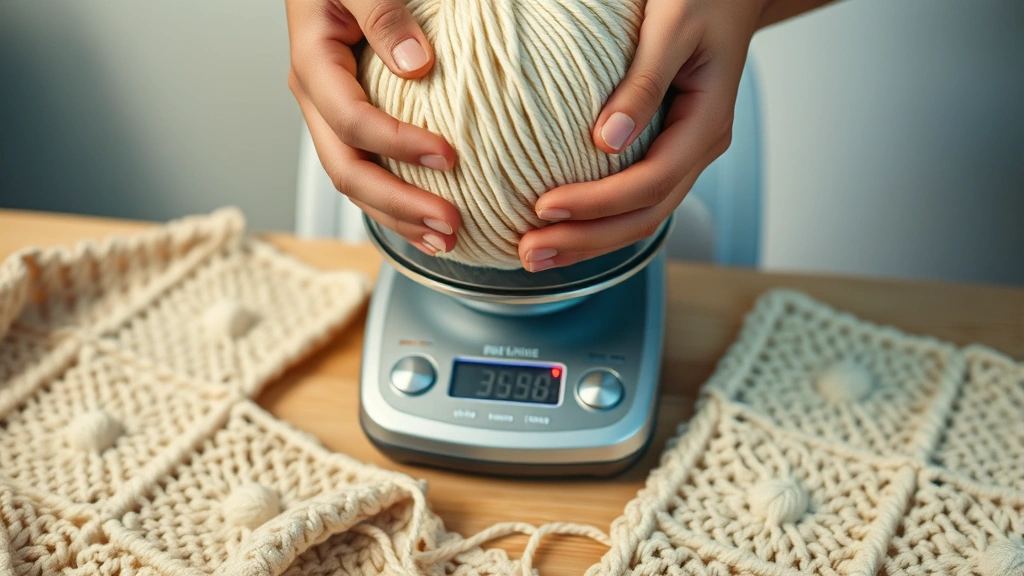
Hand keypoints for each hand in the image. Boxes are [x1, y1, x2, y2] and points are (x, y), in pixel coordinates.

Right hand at [286, 0, 460, 255]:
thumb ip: (383, 13)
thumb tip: (416, 64)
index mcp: (313, 64)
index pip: (352, 121)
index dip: (398, 145)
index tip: (449, 156)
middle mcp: (318, 100)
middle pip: (348, 171)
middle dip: (399, 206)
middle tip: (449, 224)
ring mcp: (333, 119)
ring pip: (357, 185)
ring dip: (400, 219)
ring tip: (445, 241)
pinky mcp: (354, 128)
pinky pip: (371, 174)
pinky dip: (399, 205)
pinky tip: (430, 223)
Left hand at [518, 0, 764, 271]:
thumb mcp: (672, 27)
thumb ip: (643, 82)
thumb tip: (606, 140)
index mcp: (705, 123)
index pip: (650, 183)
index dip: (597, 203)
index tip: (545, 206)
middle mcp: (696, 148)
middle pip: (644, 216)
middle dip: (586, 240)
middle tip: (530, 252)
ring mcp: (682, 154)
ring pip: (638, 216)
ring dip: (588, 241)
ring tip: (537, 255)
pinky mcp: (663, 150)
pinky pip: (633, 199)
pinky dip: (597, 220)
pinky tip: (562, 229)